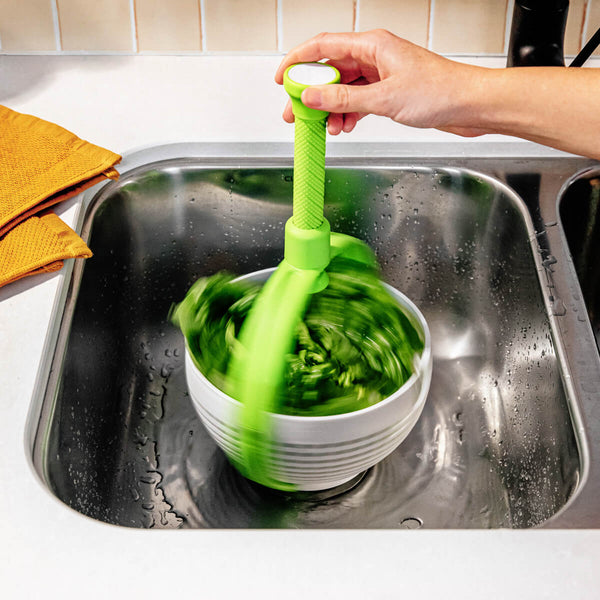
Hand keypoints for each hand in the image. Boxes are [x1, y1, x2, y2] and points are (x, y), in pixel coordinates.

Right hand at [275, 29, 487, 136]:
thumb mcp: (383, 98)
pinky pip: (359, 100)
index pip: (323, 46)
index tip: (283, 78)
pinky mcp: (389, 91)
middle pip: (331, 71)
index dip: (298, 61)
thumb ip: (344, 99)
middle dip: (312, 93)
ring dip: (332, 108)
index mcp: (372, 46)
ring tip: (325, 126)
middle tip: (297, 112)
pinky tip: (346, 126)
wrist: (469, 105)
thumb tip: (312, 97)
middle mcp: (375, 56)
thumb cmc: (439, 92)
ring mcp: (382, 74)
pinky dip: (349, 113)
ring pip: (344, 88)